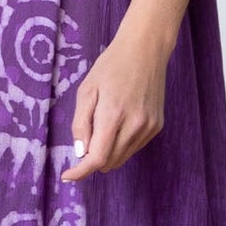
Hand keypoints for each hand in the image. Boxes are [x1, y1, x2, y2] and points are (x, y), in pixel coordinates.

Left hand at [60, 32, 168, 179]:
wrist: (145, 50)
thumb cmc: (111, 66)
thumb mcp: (86, 90)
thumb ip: (81, 124)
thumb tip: (80, 152)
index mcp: (113, 115)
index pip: (97, 158)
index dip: (81, 171)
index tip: (68, 175)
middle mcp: (135, 125)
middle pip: (109, 162)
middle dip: (92, 158)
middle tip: (86, 137)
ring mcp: (149, 127)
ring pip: (121, 158)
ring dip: (107, 152)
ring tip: (103, 124)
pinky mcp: (157, 126)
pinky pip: (133, 147)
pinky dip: (121, 144)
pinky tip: (119, 122)